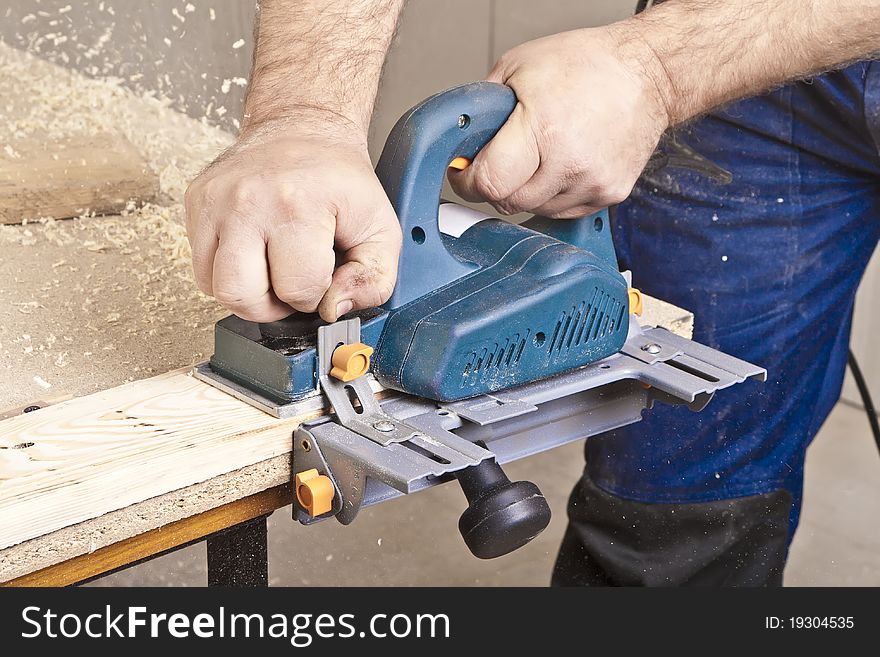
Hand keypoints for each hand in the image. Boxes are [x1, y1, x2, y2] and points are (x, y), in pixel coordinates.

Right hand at [185, 117, 400, 322]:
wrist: (303, 128)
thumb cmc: (339, 180)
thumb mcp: (380, 228)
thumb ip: (374, 279)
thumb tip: (335, 309)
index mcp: (299, 205)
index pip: (298, 289)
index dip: (315, 297)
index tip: (323, 278)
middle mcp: (249, 201)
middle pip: (242, 295)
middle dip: (272, 307)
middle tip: (291, 287)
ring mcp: (216, 200)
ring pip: (215, 287)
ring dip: (246, 295)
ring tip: (271, 275)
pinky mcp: (198, 201)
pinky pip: (201, 267)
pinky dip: (226, 275)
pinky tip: (252, 258)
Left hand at [449, 27, 670, 217]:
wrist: (648, 73)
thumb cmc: (587, 64)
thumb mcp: (517, 68)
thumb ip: (482, 111)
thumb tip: (461, 145)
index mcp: (544, 128)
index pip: (490, 182)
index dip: (469, 181)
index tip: (467, 173)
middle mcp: (571, 162)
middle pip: (509, 202)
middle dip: (496, 184)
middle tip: (501, 160)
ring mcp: (593, 183)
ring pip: (535, 210)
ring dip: (526, 191)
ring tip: (539, 155)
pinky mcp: (609, 195)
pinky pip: (563, 211)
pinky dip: (553, 194)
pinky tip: (561, 164)